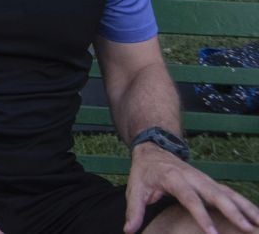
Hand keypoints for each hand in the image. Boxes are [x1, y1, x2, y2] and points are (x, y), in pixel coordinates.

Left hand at [124, 143, 258, 233]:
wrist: (154, 149)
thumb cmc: (145, 172)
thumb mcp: (135, 188)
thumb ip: (134, 210)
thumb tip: (128, 230)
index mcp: (174, 178)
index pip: (190, 198)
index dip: (201, 216)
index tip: (212, 233)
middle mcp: (194, 178)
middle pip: (217, 195)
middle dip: (234, 212)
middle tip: (249, 229)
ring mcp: (206, 180)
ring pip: (230, 194)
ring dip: (247, 208)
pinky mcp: (213, 184)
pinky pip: (232, 195)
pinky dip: (247, 205)